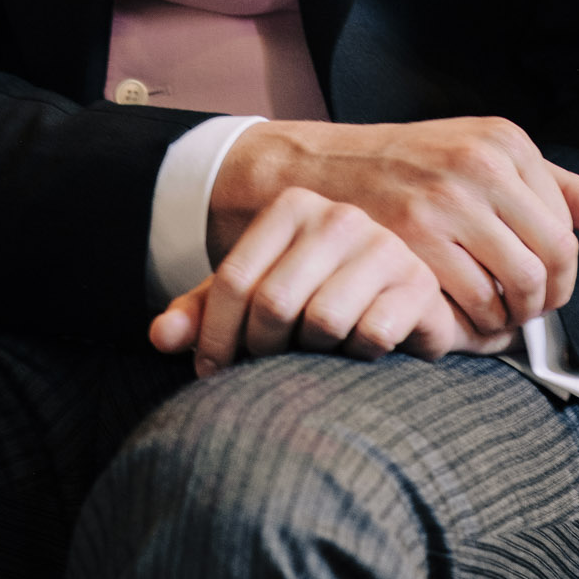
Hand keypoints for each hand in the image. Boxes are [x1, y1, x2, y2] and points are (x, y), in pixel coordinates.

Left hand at [150, 187, 510, 375]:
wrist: (401, 308)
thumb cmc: (313, 303)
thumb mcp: (252, 300)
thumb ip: (201, 313)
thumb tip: (158, 336)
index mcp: (293, 207)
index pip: (235, 280)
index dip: (214, 337)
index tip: (211, 371)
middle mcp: (339, 216)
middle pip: (274, 302)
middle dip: (262, 350)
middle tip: (266, 369)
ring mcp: (384, 246)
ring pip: (323, 320)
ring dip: (312, 355)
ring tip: (314, 357)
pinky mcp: (419, 284)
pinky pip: (371, 335)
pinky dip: (357, 356)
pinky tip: (357, 354)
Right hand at [208, 117, 578, 337]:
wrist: (321, 171)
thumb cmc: (412, 167)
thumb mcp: (484, 156)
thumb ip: (559, 187)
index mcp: (505, 141)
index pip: (569, 227)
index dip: (562, 271)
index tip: (541, 284)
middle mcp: (481, 165)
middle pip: (554, 260)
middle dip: (546, 300)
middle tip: (525, 312)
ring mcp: (446, 201)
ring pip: (519, 287)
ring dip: (513, 318)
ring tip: (496, 318)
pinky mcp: (414, 239)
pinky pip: (474, 302)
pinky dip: (477, 325)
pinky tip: (462, 318)